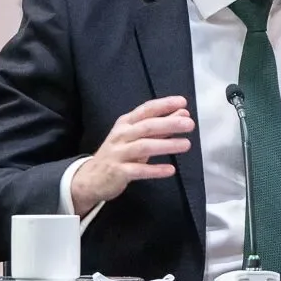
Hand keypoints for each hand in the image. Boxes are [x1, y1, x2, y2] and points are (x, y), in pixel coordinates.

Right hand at [70, 96, 194, 212]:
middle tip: (189, 124)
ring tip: (186, 144)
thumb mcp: (137, 137)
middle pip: (146, 127)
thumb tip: (182, 114)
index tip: (182, 102)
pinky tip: (170, 170)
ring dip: (166, 145)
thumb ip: (160, 126)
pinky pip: (138, 170)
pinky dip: (155, 170)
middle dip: (169, 123)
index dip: (164, 105)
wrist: (91, 178)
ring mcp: (118, 153)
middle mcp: (121, 136)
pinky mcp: (118, 172)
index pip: (146, 110)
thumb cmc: (119, 153)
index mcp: (126, 124)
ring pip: (143, 147)